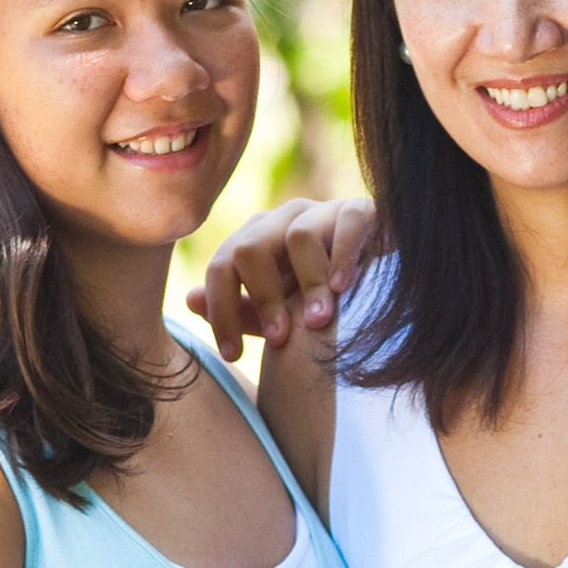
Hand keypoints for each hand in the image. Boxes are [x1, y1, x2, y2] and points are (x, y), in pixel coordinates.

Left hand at [187, 197, 375, 359]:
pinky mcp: (360, 211)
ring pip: (298, 237)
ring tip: (319, 323)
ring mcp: (321, 212)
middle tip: (280, 340)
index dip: (220, 312)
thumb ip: (239, 307)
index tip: (232, 355)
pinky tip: (345, 288)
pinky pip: (348, 224)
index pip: (221, 268)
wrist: (376, 269)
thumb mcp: (279, 308)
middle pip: (250, 248)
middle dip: (263, 298)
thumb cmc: (319, 291)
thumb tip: (190, 299)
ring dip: (308, 284)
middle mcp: (282, 219)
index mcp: (255, 239)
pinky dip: (345, 256)